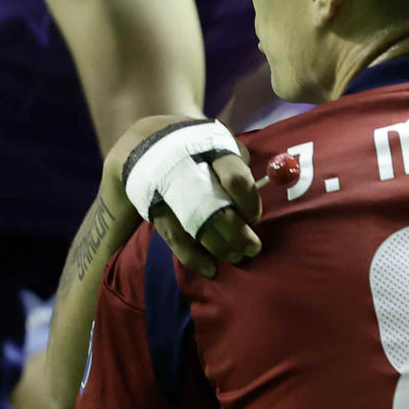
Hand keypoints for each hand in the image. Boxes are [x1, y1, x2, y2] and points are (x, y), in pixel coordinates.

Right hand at [102, 117, 274, 278]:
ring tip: (236, 258)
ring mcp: (166, 192)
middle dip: (235, 231)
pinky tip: (210, 268)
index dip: (247, 200)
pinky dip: (192, 256)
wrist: (149, 139)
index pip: (233, 177)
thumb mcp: (223, 142)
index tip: (254, 217)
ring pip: (192, 225)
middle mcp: (185, 170)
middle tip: (253, 248)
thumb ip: (240, 165)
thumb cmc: (201, 145)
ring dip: (217, 246)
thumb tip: (259, 191)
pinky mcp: (152, 209)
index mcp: (210, 149)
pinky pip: (173, 237)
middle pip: (213, 205)